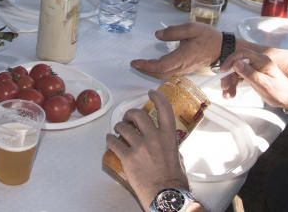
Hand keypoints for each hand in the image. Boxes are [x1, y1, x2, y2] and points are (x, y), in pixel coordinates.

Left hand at [106, 90, 190, 210]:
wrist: (165, 195)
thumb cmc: (174, 180)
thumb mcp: (178, 156)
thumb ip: (169, 144)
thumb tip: (163, 141)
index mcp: (169, 136)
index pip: (164, 109)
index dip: (157, 97)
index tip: (152, 93)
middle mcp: (153, 137)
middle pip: (138, 115)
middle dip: (130, 114)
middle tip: (128, 118)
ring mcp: (139, 146)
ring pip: (123, 127)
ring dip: (119, 127)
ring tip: (118, 131)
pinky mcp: (127, 157)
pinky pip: (113, 143)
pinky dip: (110, 140)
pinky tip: (109, 141)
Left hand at [130, 23, 221, 78]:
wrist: (225, 49)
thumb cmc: (210, 38)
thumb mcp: (192, 28)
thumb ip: (174, 31)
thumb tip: (158, 35)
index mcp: (183, 57)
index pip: (161, 66)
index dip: (146, 66)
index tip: (135, 62)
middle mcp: (183, 67)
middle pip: (160, 74)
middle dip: (146, 70)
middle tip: (135, 64)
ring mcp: (185, 70)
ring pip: (165, 75)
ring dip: (152, 72)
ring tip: (142, 64)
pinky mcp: (187, 70)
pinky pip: (170, 73)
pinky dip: (160, 71)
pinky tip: (155, 65)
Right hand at [220, 51, 287, 109]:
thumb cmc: (280, 91)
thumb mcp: (264, 84)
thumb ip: (250, 73)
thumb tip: (236, 63)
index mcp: (261, 60)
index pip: (242, 54)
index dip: (231, 60)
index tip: (223, 70)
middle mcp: (257, 62)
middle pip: (237, 63)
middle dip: (228, 75)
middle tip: (224, 86)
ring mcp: (254, 68)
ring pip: (237, 72)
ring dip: (230, 82)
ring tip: (227, 94)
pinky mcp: (253, 75)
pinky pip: (240, 77)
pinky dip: (234, 85)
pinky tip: (231, 93)